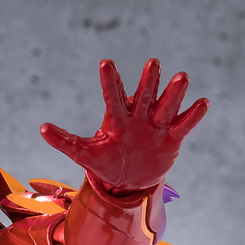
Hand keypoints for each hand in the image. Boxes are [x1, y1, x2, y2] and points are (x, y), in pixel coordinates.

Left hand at [41, 59, 208, 192]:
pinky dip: (193, 115)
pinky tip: (203, 102)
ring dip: (173, 93)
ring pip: (166, 106)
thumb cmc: (106, 162)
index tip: (105, 63)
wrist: (130, 180)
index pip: (112, 96)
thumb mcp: (85, 154)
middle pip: (144, 95)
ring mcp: (156, 125)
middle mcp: (138, 116)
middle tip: (152, 64)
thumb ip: (65, 141)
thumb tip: (41, 128)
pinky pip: (184, 124)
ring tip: (181, 78)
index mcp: (117, 118)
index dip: (109, 81)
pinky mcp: (172, 138)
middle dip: (148, 82)